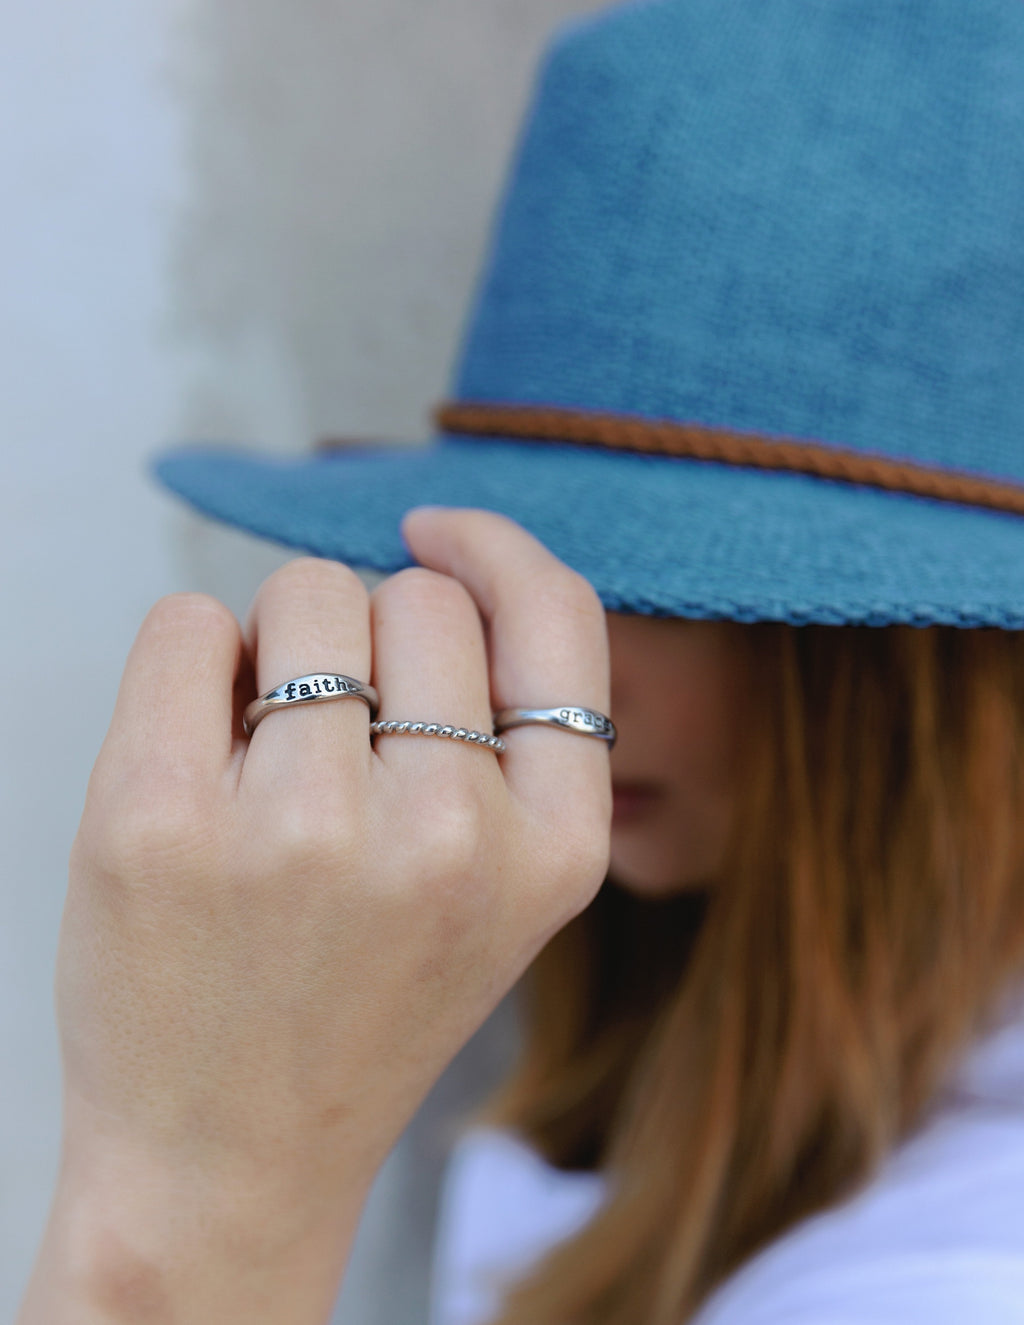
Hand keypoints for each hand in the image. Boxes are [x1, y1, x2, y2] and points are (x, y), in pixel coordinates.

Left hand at [55, 508, 610, 1224]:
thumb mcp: (498, 892)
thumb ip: (509, 742)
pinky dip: (189, 655)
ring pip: (308, 593)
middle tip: (331, 745)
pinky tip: (195, 746)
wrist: (228, 1155)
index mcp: (553, 854)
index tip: (437, 533)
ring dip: (279, 646)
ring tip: (263, 758)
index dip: (498, 553)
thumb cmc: (360, 1002)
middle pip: (418, 598)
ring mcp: (302, 830)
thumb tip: (442, 556)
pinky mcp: (161, 820)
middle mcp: (447, 838)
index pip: (559, 620)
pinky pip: (189, 621)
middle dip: (369, 638)